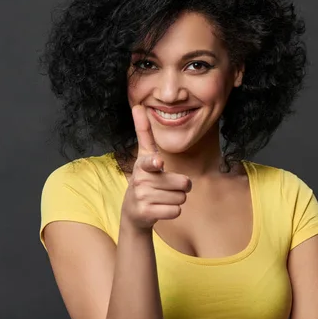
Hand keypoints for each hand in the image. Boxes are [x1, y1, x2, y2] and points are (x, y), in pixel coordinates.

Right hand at [120, 105, 191, 230]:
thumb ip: (145, 134)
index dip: (154, 162)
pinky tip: (161, 209)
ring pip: (181, 197)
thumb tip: (137, 106)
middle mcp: (140, 179)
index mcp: (143, 164)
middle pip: (183, 183)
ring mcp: (141, 196)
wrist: (134, 212)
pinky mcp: (145, 212)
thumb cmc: (147, 180)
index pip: (149, 160)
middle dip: (181, 187)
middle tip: (167, 188)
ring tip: (162, 198)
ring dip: (177, 199)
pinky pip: (176, 211)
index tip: (158, 163)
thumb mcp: (145, 157)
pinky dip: (174, 211)